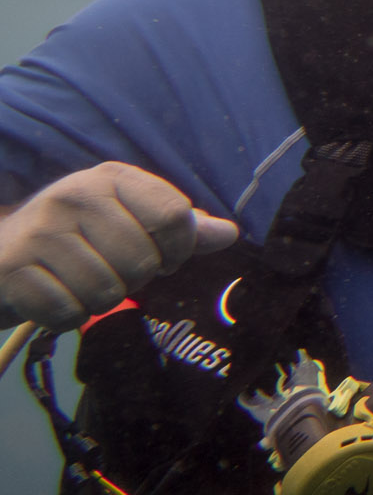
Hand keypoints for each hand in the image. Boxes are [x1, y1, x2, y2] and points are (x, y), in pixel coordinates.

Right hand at [0, 163, 238, 328]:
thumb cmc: (75, 238)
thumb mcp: (127, 219)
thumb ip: (178, 227)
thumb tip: (228, 234)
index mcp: (111, 177)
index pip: (174, 215)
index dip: (178, 249)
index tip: (162, 258)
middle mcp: (73, 194)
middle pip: (143, 260)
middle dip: (134, 279)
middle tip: (112, 272)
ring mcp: (39, 231)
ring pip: (107, 290)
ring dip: (99, 301)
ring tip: (81, 283)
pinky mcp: (12, 268)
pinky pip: (69, 311)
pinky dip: (68, 316)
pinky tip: (56, 297)